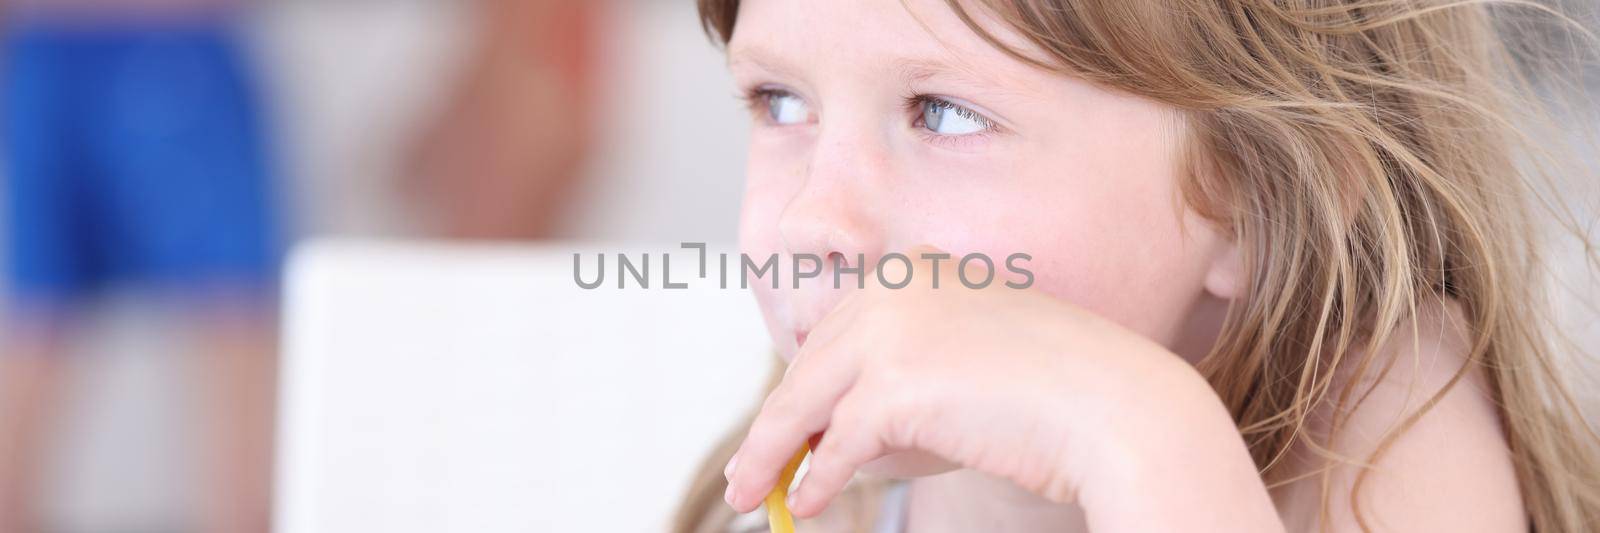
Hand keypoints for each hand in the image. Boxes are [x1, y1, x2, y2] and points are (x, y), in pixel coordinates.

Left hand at [721, 249, 1282, 531]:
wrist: (1117, 407)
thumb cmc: (1060, 393)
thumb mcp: (968, 366)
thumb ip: (905, 383)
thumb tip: (834, 440)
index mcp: (914, 270)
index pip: (837, 331)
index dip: (808, 385)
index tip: (787, 423)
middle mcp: (893, 287)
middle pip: (809, 364)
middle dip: (778, 423)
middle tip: (750, 470)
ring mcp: (889, 332)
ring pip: (804, 403)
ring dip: (773, 455)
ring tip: (755, 495)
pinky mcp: (893, 388)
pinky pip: (834, 445)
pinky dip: (817, 479)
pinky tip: (807, 503)